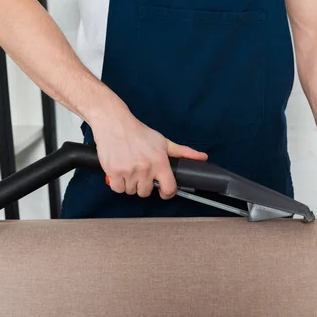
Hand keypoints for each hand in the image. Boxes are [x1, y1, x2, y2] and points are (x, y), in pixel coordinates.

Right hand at [91, 105, 206, 199]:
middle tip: (141, 173)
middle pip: (146, 192)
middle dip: (144, 186)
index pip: (169, 189)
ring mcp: (129, 171)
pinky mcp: (113, 172)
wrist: (115, 123)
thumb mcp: (164, 142)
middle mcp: (145, 168)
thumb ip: (184, 152)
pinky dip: (118, 184)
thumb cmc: (140, 133)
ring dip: (130, 185)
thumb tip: (203, 157)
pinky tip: (120, 172)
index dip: (167, 193)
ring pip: (131, 191)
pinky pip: (118, 189)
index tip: (162, 191)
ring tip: (130, 170)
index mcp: (160, 162)